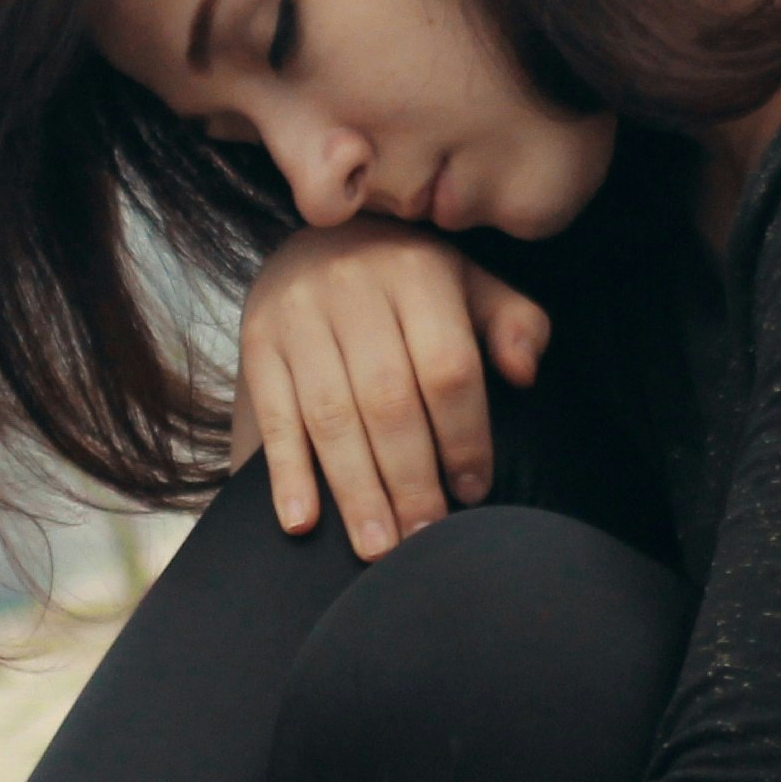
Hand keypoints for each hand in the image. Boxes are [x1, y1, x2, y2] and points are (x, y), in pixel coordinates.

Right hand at [237, 217, 551, 553]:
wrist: (322, 234)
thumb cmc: (413, 279)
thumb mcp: (473, 282)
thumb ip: (514, 322)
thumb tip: (523, 373)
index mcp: (418, 272)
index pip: (447, 369)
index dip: (464, 436)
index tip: (473, 490)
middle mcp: (353, 288)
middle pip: (388, 401)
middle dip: (411, 479)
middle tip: (425, 538)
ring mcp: (298, 315)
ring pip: (331, 417)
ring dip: (356, 491)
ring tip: (378, 547)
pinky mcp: (256, 340)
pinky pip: (274, 415)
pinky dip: (286, 473)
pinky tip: (302, 521)